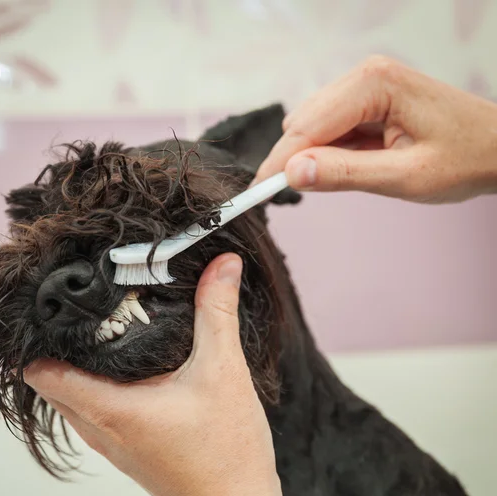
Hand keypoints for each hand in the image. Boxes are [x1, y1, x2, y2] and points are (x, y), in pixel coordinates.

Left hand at [24, 254, 279, 495]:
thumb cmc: (228, 455)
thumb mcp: (224, 371)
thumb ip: (218, 312)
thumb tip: (223, 263)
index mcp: (109, 409)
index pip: (40, 371)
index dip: (42, 335)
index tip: (57, 302)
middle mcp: (100, 430)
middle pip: (52, 381)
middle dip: (60, 344)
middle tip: (85, 306)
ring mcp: (112, 444)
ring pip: (74, 397)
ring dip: (81, 366)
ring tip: (107, 329)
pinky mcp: (129, 451)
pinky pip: (96, 412)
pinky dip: (100, 387)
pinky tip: (133, 367)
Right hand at [256, 56, 496, 202]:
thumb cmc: (463, 160)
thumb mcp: (403, 177)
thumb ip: (345, 174)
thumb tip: (292, 174)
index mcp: (372, 84)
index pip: (305, 127)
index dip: (278, 163)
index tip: (256, 194)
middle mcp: (364, 75)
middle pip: (303, 123)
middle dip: (294, 160)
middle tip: (291, 196)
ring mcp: (364, 85)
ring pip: (312, 126)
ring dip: (314, 156)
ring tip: (343, 179)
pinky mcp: (366, 99)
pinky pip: (330, 128)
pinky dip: (329, 151)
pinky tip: (352, 164)